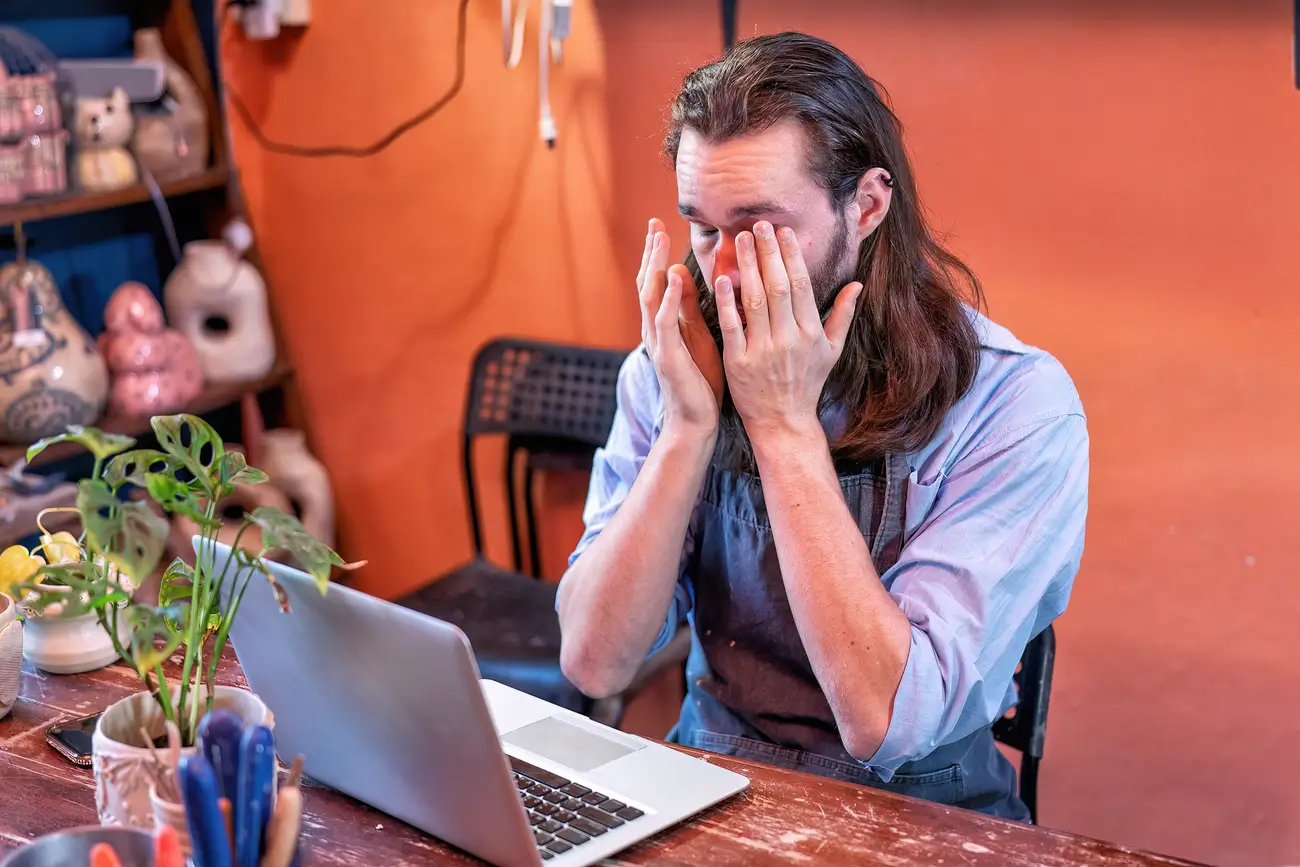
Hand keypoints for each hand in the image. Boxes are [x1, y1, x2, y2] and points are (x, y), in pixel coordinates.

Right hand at [638, 219, 723, 434]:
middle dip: (651, 252)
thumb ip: (686, 306)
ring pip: (650, 297)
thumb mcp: (695, 334)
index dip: (656, 254)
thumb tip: (679, 272)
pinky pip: (663, 322)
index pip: (656, 281)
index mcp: (663, 323)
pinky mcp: (667, 356)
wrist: (695, 420)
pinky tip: (672, 279)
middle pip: (648, 282)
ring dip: (654, 266)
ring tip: (659, 240)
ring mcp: (657, 343)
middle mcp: (654, 329)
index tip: (660, 226)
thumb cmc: (700, 379)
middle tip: (654, 223)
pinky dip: (666, 299)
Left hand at [714, 221, 861, 443]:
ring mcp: (762, 351)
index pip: (800, 285)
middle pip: (777, 287)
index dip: (791, 256)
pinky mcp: (738, 362)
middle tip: (758, 224)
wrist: (782, 421)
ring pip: (754, 300)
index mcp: (810, 333)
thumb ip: (842, 315)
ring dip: (746, 267)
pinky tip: (722, 277)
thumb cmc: (807, 383)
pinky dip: (726, 301)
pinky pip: (732, 325)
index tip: (783, 232)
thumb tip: (857, 284)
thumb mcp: (831, 352)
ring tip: (738, 239)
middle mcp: (788, 339)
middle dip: (768, 253)